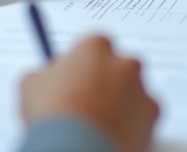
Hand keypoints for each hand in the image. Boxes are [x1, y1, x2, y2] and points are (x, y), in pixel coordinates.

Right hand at [21, 35, 158, 151]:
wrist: (76, 149)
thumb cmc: (53, 113)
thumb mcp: (32, 85)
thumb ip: (45, 75)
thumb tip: (47, 78)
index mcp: (95, 46)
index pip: (93, 46)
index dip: (82, 63)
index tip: (74, 77)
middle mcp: (124, 62)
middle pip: (117, 66)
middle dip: (105, 80)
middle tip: (86, 100)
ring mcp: (141, 88)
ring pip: (132, 91)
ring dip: (119, 103)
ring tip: (96, 124)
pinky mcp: (154, 116)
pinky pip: (143, 116)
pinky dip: (131, 124)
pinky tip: (110, 134)